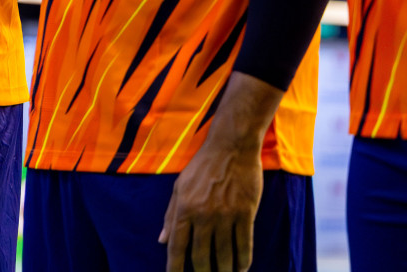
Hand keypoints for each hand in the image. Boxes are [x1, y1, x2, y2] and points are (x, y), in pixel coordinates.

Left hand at [160, 136, 262, 271]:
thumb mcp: (179, 187)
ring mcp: (225, 215)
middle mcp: (203, 215)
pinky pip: (244, 243)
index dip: (175, 267)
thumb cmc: (202, 166)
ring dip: (224, 270)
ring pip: (224, 254)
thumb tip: (161, 240)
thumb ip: (171, 215)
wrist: (231, 147)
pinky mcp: (245, 212)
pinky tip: (242, 268)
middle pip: (201, 255)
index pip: (177, 246)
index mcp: (184, 208)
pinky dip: (244, 259)